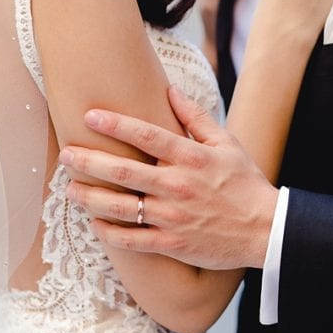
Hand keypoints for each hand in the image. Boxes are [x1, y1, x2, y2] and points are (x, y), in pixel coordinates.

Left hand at [60, 85, 277, 269]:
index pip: (147, 135)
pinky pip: (132, 239)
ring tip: (69, 189)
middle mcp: (177, 186)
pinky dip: (109, 233)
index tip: (90, 115)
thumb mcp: (228, 144)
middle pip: (123, 171)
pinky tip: (93, 224)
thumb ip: (196, 117)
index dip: (116, 124)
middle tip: (65, 154)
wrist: (267, 231)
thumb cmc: (245, 184)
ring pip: (120, 207)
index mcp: (191, 158)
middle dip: (89, 161)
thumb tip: (171, 89)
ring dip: (89, 197)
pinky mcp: (171, 243)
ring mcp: (172, 217)